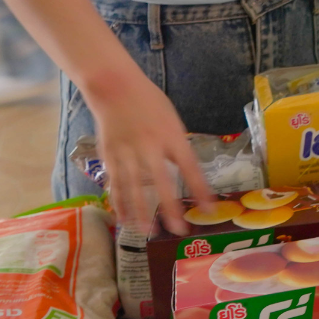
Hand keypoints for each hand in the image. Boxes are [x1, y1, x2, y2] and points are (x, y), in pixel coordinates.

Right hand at [83, 71, 213, 235]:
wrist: (115, 87)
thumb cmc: (149, 102)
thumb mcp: (172, 120)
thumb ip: (176, 146)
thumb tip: (184, 172)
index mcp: (171, 135)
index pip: (190, 167)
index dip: (200, 189)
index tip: (210, 209)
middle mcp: (150, 146)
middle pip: (162, 183)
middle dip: (171, 208)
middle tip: (179, 229)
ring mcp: (127, 152)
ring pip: (134, 189)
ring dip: (142, 212)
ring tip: (148, 231)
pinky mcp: (109, 156)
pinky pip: (115, 184)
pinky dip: (120, 203)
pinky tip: (124, 218)